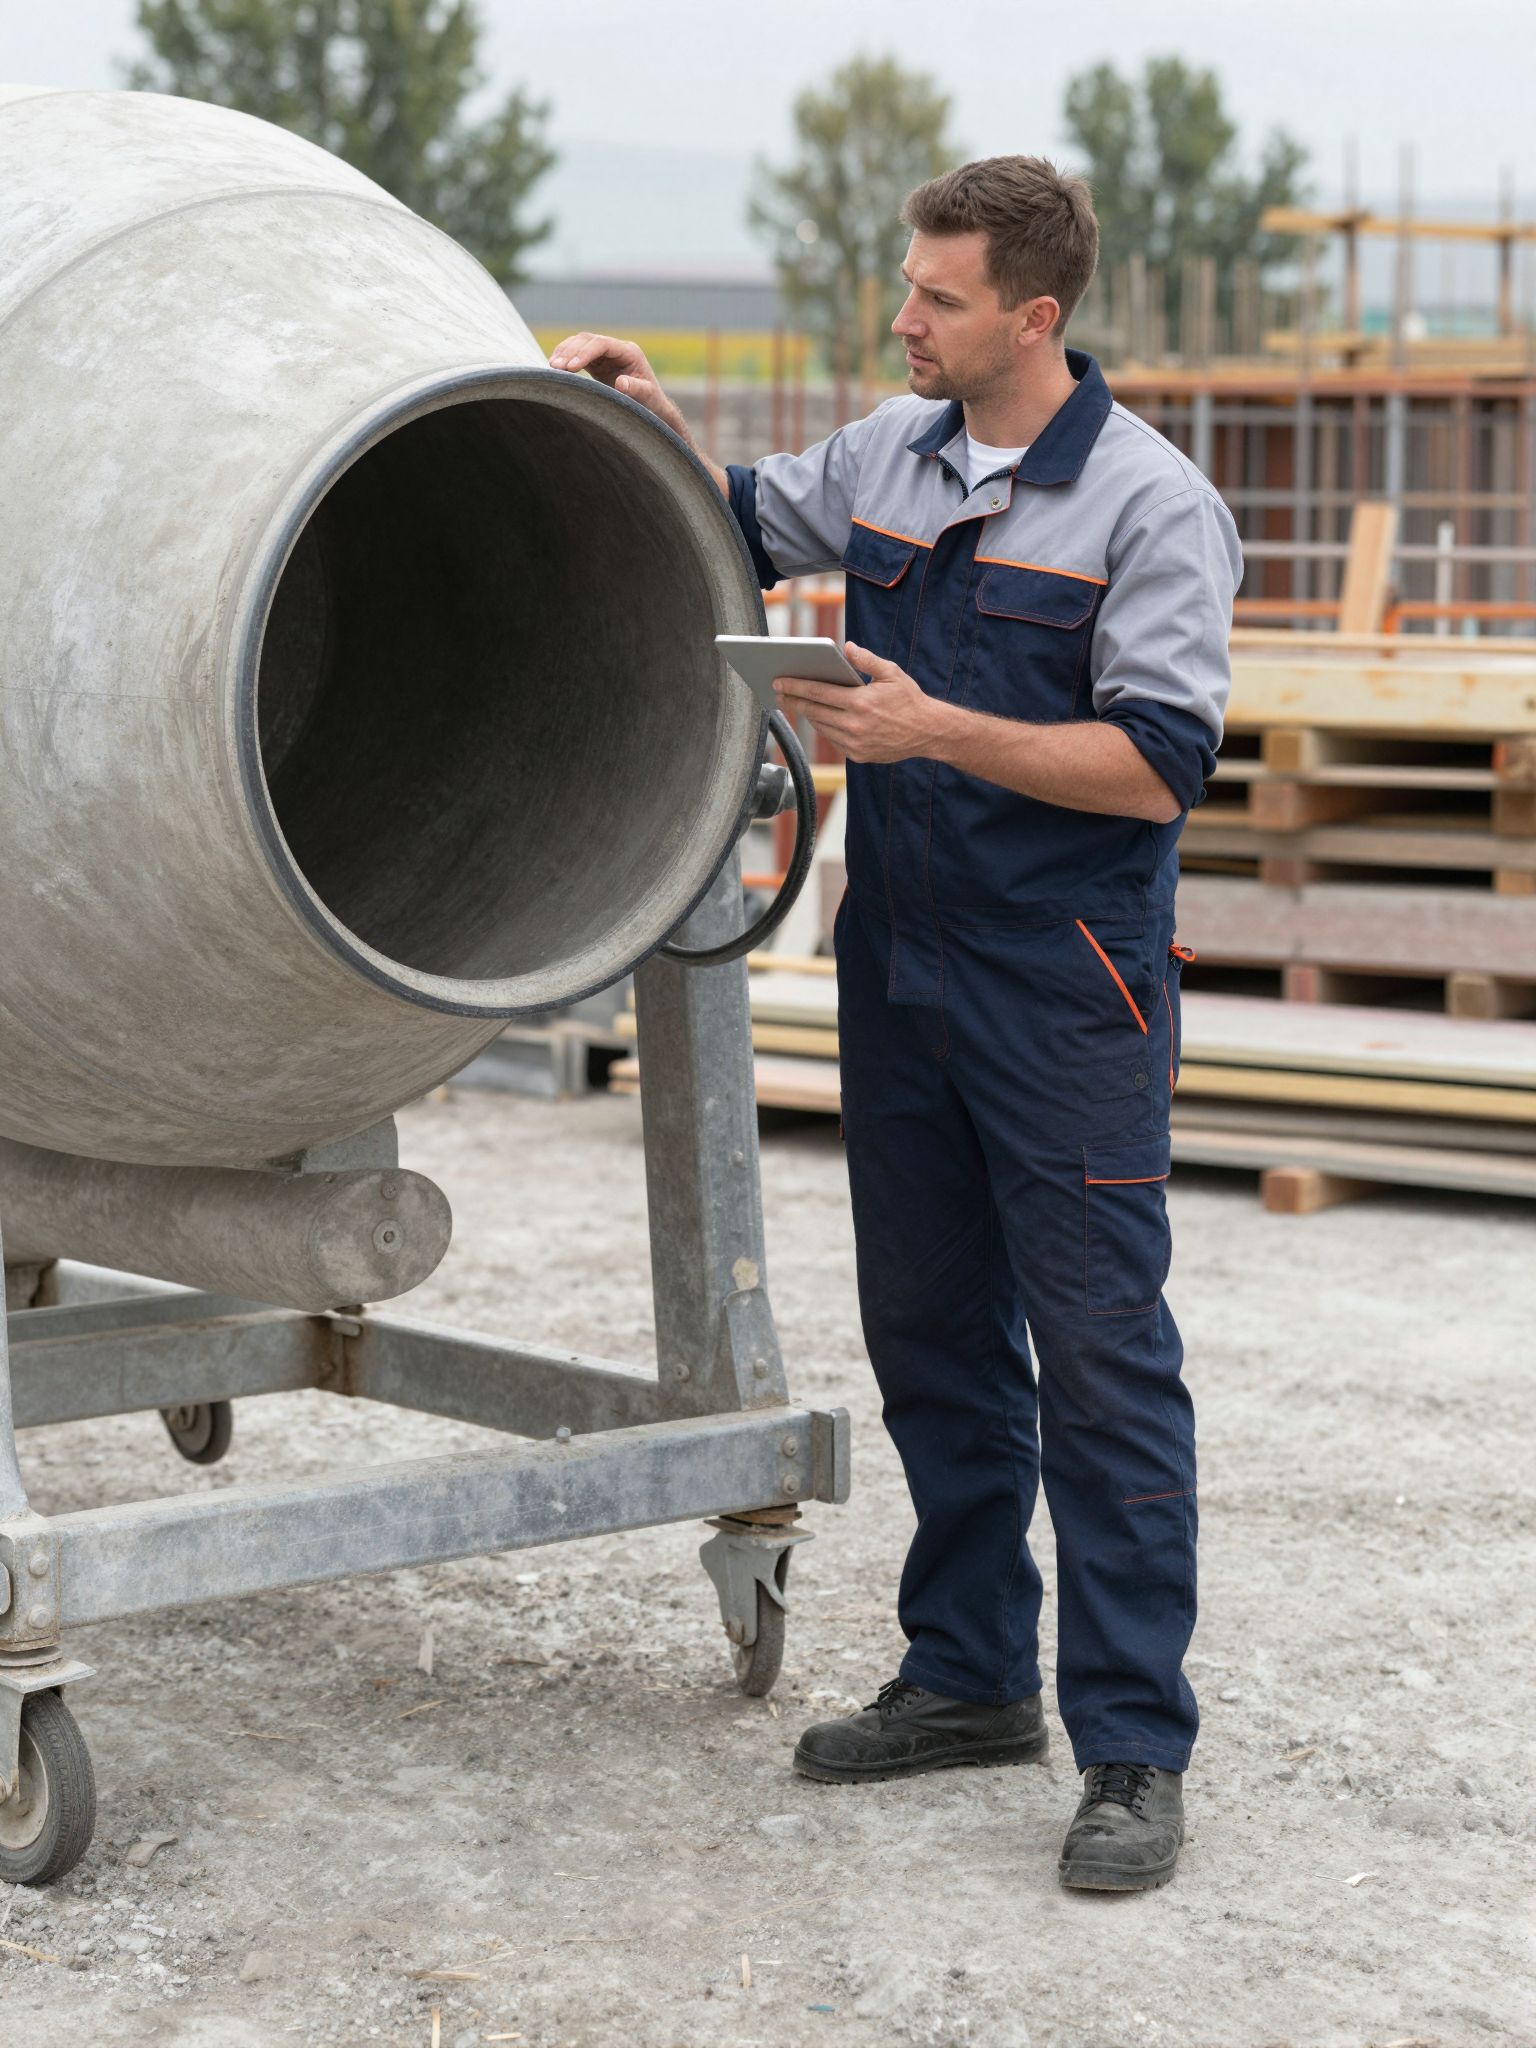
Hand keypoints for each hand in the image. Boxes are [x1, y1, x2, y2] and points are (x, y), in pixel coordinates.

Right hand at [548, 331, 690, 440]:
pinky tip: (555, 366)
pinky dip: (566, 357)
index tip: (571, 366)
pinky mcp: (598, 362)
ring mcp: (606, 354)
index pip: (603, 345)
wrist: (651, 406)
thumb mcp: (647, 397)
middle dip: (570, 351)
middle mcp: (617, 349)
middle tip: (555, 367)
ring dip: (564, 352)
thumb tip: (621, 383)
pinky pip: (578, 354)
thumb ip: (636, 389)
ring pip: (580, 343)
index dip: (585, 352)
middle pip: (588, 340)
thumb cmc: (651, 402)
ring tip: (552, 366)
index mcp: (629, 352)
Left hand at [773, 641, 948, 764]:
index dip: (795, 686)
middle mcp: (854, 725)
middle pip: (814, 711)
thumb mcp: (891, 672)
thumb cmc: (909, 699)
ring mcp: (855, 743)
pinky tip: (818, 717)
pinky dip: (824, 727)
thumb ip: (866, 660)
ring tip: (795, 703)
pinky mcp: (858, 755)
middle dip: (793, 701)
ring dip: (807, 714)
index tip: (779, 681)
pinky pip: (834, 740)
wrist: (929, 732)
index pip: (818, 693)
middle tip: (778, 692)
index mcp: (860, 702)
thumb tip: (845, 647)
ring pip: (822, 727)